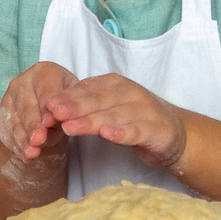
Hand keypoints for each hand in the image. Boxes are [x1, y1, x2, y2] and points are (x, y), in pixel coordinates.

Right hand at [0, 62, 77, 162]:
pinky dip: (18, 146)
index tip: (50, 122)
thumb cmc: (66, 98)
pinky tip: (26, 156)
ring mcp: (9, 99)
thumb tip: (58, 119)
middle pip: (27, 106)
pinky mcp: (3, 116)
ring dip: (23, 139)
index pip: (45, 90)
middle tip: (39, 140)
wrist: (48, 100)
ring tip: (32, 153)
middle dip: (33, 125)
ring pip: (15, 121)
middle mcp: (22, 83)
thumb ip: (68, 106)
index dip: (46, 107)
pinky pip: (8, 132)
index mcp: (43, 72)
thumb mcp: (73, 97)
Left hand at [43, 72, 189, 171]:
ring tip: (71, 127)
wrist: (173, 133)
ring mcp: (146, 110)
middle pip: (99, 100)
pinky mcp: (158, 129)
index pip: (89, 88)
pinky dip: (123, 133)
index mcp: (117, 84)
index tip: (47, 105)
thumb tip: (54, 105)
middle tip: (54, 114)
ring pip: (114, 116)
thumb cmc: (134, 119)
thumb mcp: (109, 107)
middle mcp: (132, 93)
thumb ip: (87, 105)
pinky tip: (108, 135)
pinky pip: (137, 131)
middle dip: (75, 107)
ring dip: (92, 121)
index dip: (68, 96)